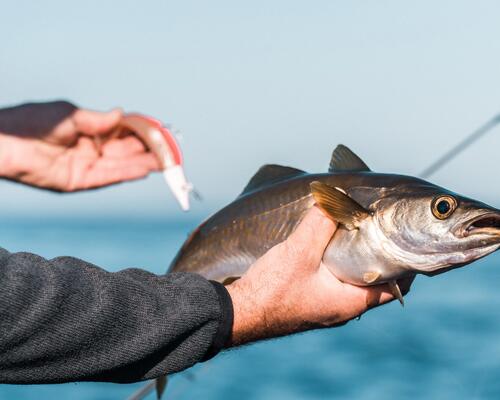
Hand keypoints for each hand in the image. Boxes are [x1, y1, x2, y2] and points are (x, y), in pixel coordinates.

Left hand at [0, 101, 160, 190]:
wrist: (5, 142)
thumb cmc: (31, 121)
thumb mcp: (70, 114)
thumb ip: (98, 120)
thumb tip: (121, 114)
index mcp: (88, 130)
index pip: (122, 131)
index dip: (141, 131)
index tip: (160, 130)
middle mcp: (90, 148)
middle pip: (125, 150)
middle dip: (147, 149)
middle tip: (169, 149)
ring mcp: (85, 166)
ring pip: (121, 165)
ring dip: (143, 163)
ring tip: (165, 161)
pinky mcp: (79, 181)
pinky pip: (108, 177)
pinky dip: (127, 173)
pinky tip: (145, 169)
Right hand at [226, 206, 412, 345]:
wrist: (238, 314)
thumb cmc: (271, 291)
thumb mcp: (298, 252)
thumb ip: (319, 223)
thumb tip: (335, 197)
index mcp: (349, 303)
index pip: (394, 288)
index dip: (404, 265)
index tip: (404, 241)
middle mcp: (341, 309)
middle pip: (374, 282)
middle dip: (378, 257)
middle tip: (380, 231)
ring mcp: (325, 307)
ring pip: (352, 281)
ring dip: (355, 260)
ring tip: (355, 233)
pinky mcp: (309, 302)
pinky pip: (333, 282)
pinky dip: (336, 265)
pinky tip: (324, 247)